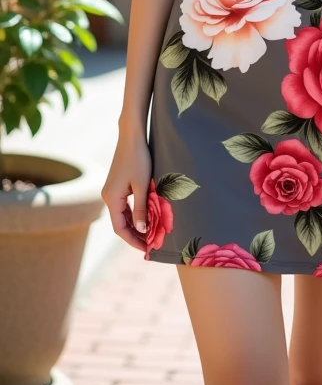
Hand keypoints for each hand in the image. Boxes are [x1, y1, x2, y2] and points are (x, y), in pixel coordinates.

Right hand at [101, 125, 151, 251]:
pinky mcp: (116, 185)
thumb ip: (141, 208)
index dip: (133, 240)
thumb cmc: (139, 158)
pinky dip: (134, 214)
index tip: (146, 249)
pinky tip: (145, 217)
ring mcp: (111, 190)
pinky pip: (124, 205)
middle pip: (120, 223)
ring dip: (135, 225)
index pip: (119, 228)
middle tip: (151, 244)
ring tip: (150, 234)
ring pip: (122, 215)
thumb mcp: (142, 185)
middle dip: (134, 234)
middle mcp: (108, 196)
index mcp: (112, 198)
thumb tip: (141, 230)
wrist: (132, 136)